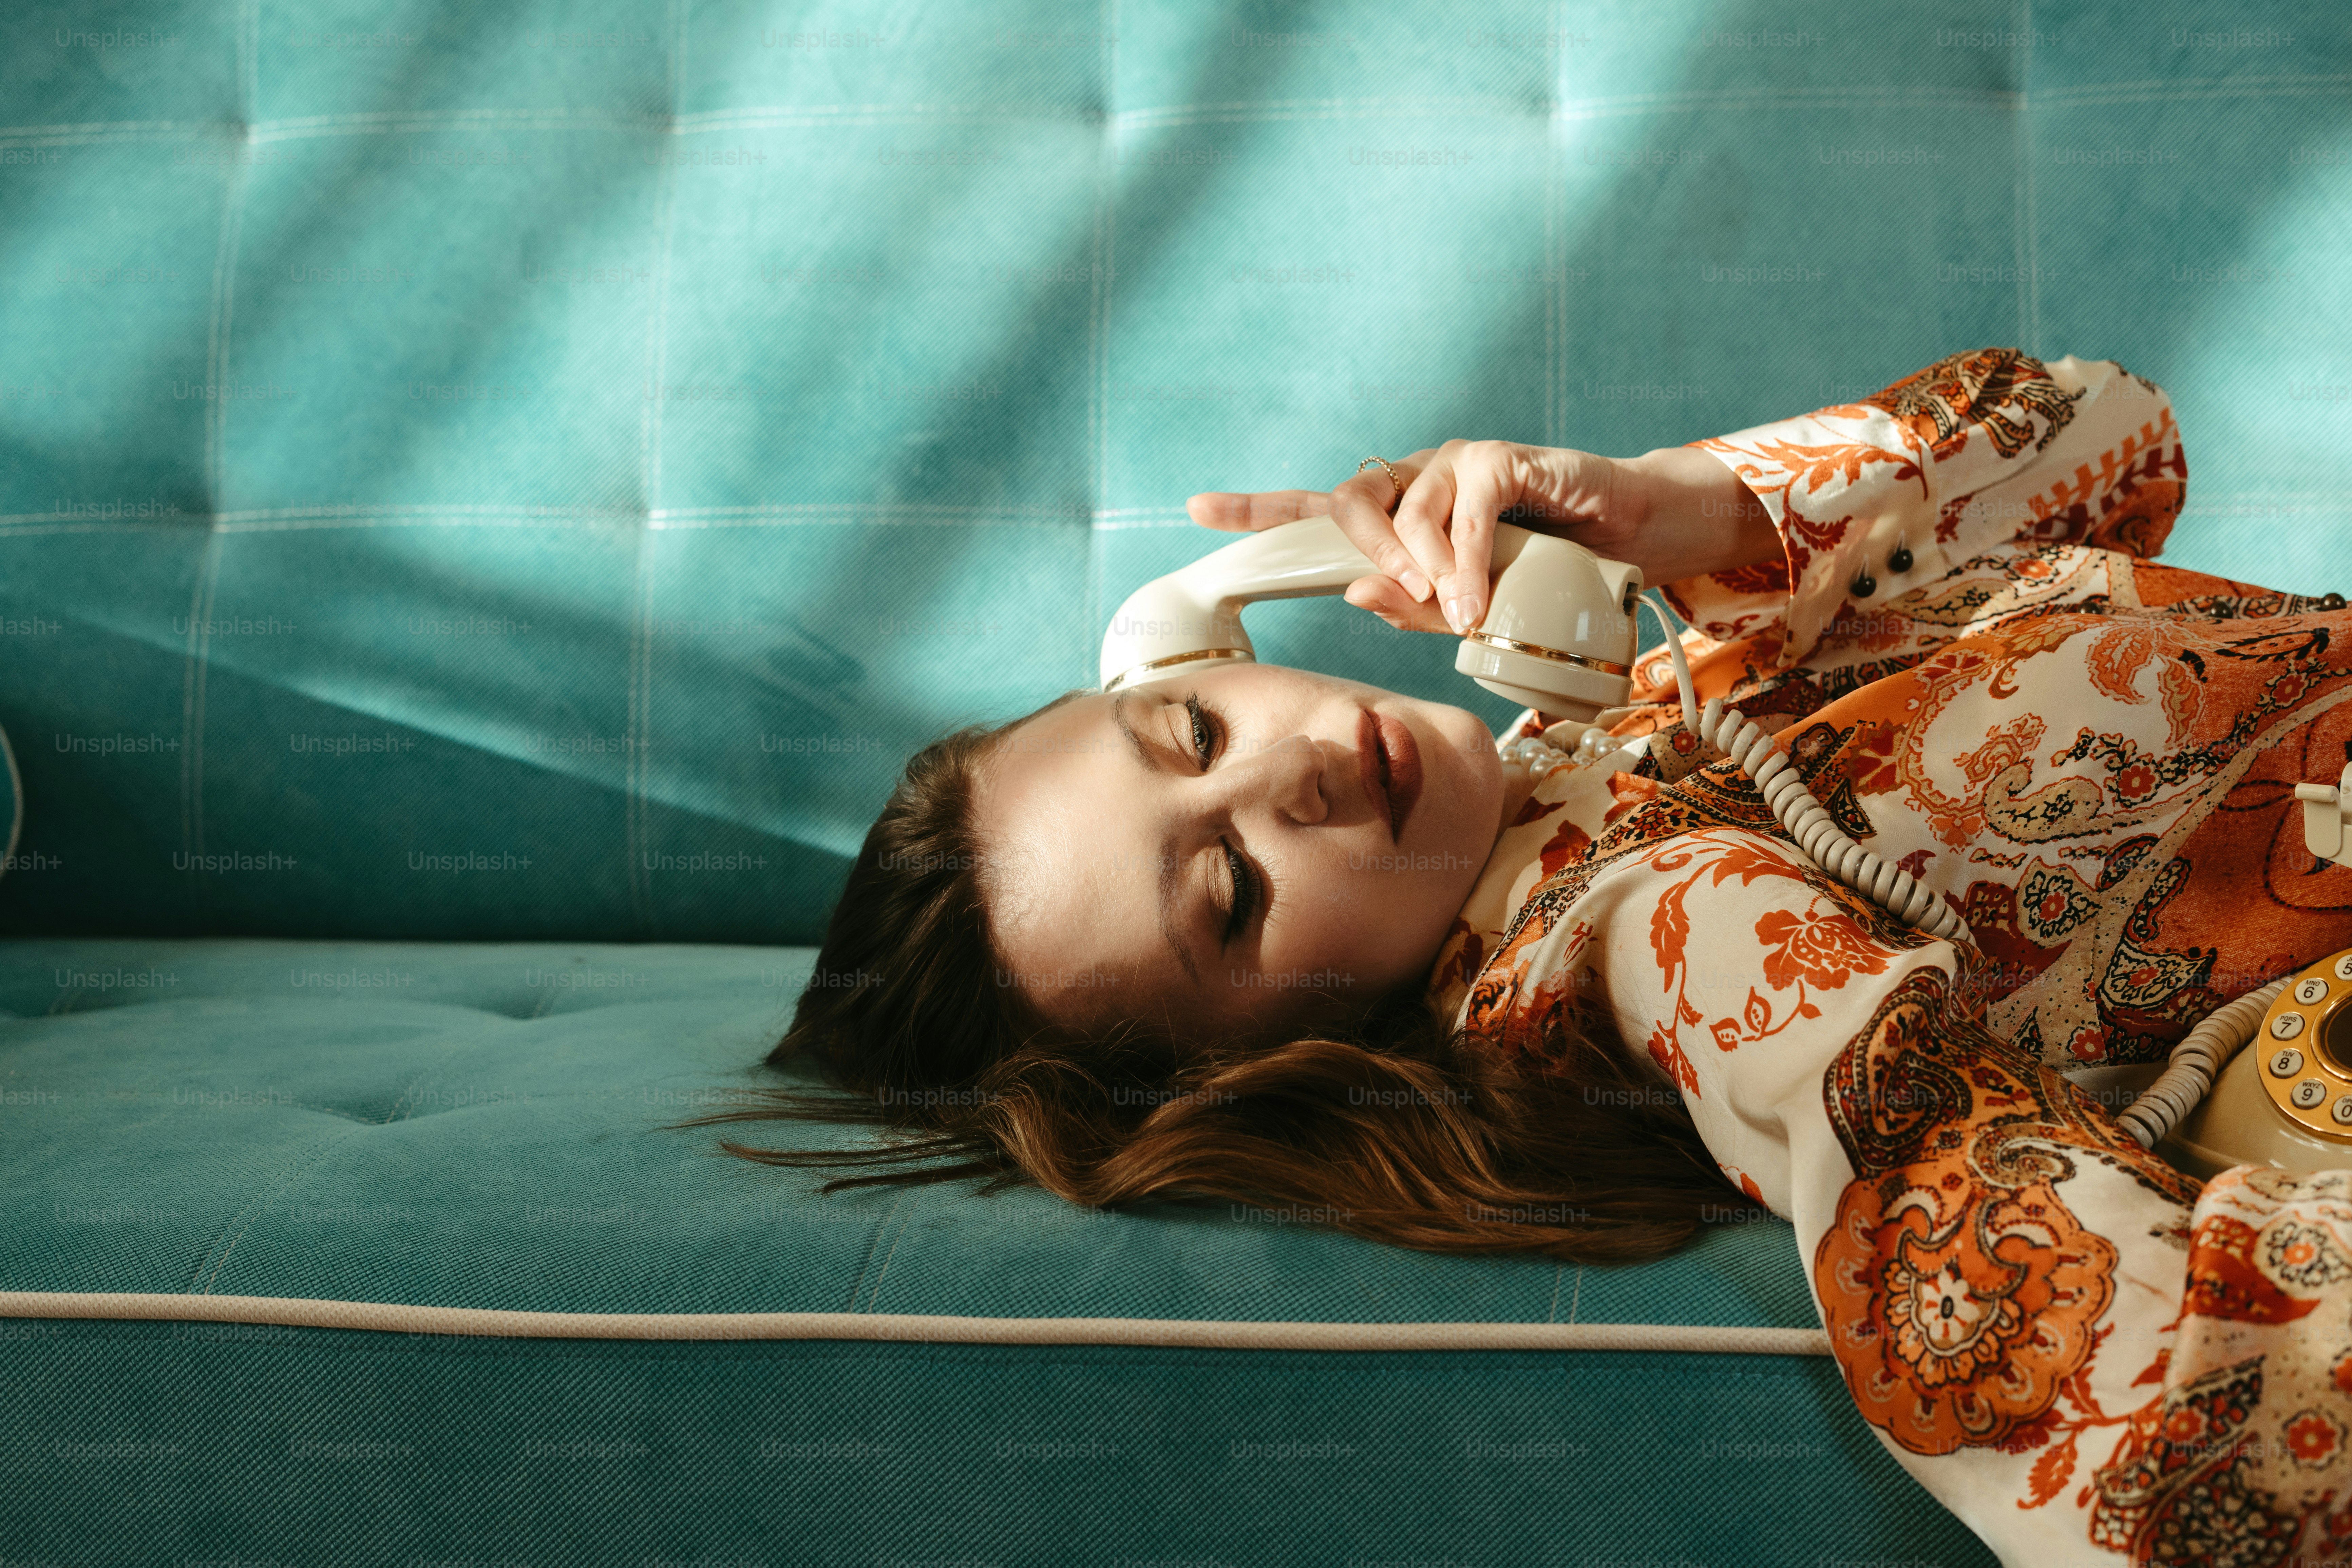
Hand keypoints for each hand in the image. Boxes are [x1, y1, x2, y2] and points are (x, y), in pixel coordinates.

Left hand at [1188, 441, 1775, 635]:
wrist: (1628, 542)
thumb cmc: (1546, 576)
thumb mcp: (1470, 609)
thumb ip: (1412, 606)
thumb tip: (1357, 592)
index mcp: (1398, 515)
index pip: (1317, 510)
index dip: (1257, 508)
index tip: (1196, 509)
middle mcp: (1418, 478)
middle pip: (1353, 500)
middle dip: (1361, 547)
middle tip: (1397, 593)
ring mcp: (1459, 463)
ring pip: (1411, 508)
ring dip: (1427, 568)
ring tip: (1457, 610)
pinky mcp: (1504, 459)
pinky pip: (1469, 508)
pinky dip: (1468, 557)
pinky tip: (1478, 594)